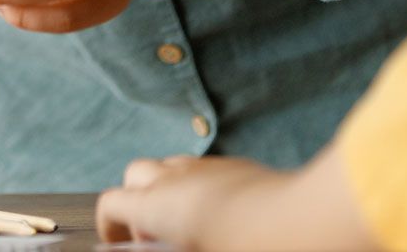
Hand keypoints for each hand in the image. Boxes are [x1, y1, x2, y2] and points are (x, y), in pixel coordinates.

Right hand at [96, 154, 263, 245]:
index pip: (111, 203)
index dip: (109, 224)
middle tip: (156, 236)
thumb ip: (165, 247)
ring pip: (169, 165)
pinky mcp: (234, 164)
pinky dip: (197, 185)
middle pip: (135, 174)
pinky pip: (202, 167)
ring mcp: (204, 166)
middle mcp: (173, 177)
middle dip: (136, 199)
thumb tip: (150, 243)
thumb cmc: (243, 248)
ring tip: (187, 224)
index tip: (118, 243)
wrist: (297, 224)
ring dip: (167, 188)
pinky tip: (218, 213)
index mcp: (154, 206)